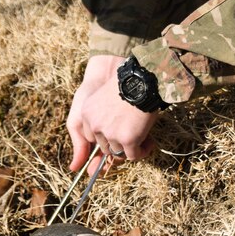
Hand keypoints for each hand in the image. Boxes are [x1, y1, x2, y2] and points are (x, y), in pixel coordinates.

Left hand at [66, 55, 159, 171]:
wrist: (142, 79)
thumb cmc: (126, 85)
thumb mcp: (102, 98)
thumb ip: (97, 119)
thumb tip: (85, 155)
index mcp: (86, 114)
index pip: (92, 136)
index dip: (107, 136)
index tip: (119, 131)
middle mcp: (95, 126)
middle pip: (105, 146)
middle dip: (119, 143)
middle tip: (133, 136)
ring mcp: (111, 134)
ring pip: (119, 153)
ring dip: (131, 149)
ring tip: (143, 139)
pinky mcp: (127, 140)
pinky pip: (133, 155)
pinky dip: (142, 152)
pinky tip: (149, 143)